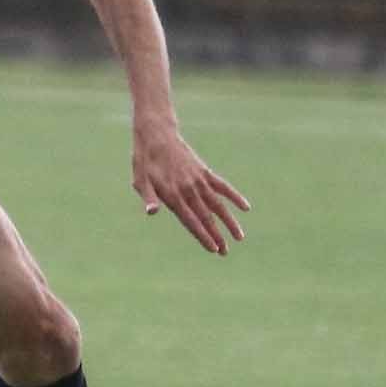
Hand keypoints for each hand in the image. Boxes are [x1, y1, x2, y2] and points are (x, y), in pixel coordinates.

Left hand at [132, 121, 249, 254]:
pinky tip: (245, 207)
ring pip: (218, 204)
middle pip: (206, 217)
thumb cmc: (144, 160)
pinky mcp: (204, 171)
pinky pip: (222, 186)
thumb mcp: (139, 179)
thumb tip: (151, 212)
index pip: (190, 220)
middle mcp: (189, 189)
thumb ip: (148, 196)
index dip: (202, 236)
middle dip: (216, 236)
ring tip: (240, 237)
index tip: (213, 249)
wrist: (157, 134)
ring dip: (229, 221)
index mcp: (172, 195)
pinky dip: (234, 196)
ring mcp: (199, 180)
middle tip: (225, 252)